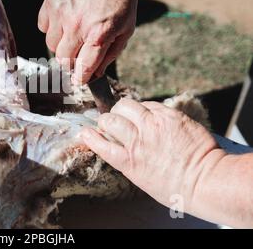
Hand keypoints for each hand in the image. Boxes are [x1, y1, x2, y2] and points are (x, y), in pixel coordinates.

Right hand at [38, 0, 138, 84]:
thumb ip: (110, 55)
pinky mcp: (50, 2)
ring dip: (61, 44)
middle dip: (71, 61)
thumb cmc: (121, 0)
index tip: (79, 80)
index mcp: (98, 34)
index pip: (82, 68)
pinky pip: (43, 27)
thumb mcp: (125, 30)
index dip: (80, 78)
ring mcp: (61, 13)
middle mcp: (77, 26)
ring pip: (51, 45)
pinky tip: (64, 20)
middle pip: (63, 59)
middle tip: (79, 53)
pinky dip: (52, 28)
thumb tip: (94, 73)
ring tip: (73, 32)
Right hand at [80, 99, 224, 209]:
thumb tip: (118, 145)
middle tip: (111, 122)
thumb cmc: (175, 186)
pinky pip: (148, 104)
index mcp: (128, 161)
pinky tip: (148, 115)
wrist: (205, 179)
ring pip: (125, 105)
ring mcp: (152, 126)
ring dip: (122, 109)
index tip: (85, 132)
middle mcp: (136, 141)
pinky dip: (144, 108)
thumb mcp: (141, 178)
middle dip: (106, 120)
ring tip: (128, 114)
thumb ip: (127, 159)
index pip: (99, 142)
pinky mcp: (168, 115)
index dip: (89, 135)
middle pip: (109, 120)